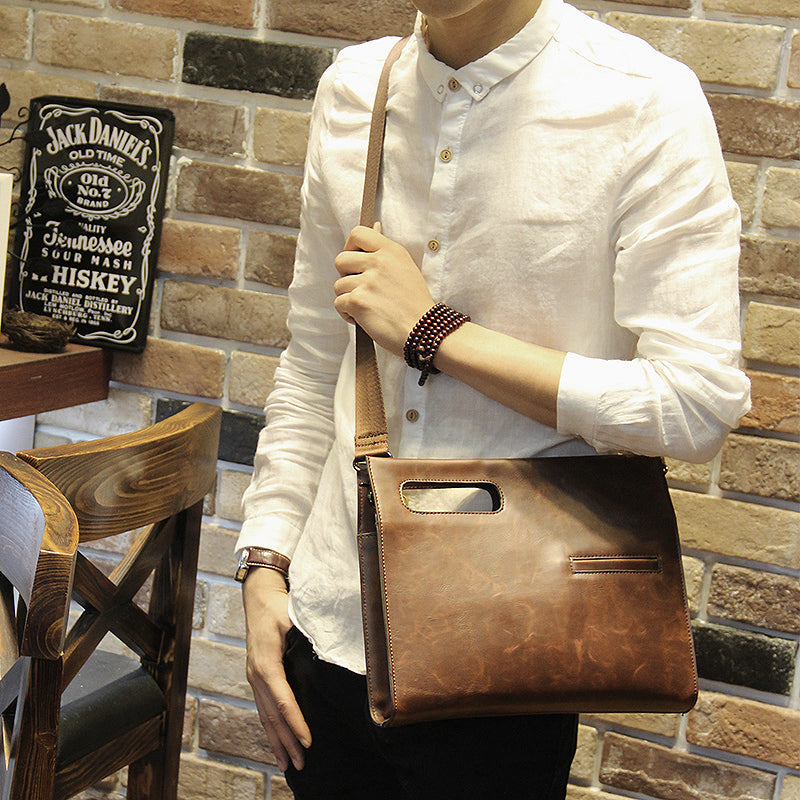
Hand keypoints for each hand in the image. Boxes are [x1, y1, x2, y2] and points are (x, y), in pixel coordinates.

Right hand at [243, 568, 310, 770]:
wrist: (257, 596)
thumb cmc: (277, 606)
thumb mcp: (293, 617)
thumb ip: (309, 635)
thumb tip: (329, 649)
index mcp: (266, 663)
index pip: (283, 699)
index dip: (295, 722)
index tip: (308, 740)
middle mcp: (256, 674)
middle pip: (272, 715)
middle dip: (287, 740)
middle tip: (301, 763)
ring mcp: (254, 677)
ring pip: (265, 716)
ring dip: (277, 740)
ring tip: (289, 763)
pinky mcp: (256, 677)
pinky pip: (263, 708)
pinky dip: (271, 728)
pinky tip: (278, 742)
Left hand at [333, 224, 434, 356]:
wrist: (424, 330)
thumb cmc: (415, 303)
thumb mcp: (405, 267)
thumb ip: (385, 248)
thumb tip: (374, 225)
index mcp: (391, 251)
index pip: (358, 233)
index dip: (350, 247)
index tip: (355, 261)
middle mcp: (378, 262)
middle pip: (341, 260)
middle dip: (345, 276)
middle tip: (360, 288)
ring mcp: (367, 281)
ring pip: (339, 285)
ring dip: (348, 298)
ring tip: (367, 307)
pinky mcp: (358, 301)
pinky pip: (339, 303)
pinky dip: (348, 314)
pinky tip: (363, 319)